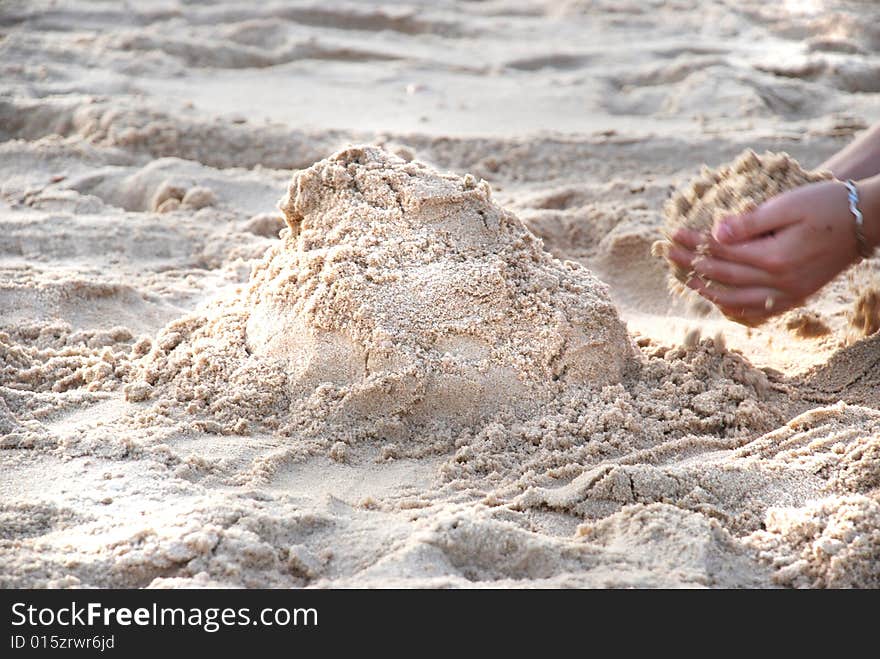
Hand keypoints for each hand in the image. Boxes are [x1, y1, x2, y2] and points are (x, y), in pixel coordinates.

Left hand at [666, 180, 859, 324]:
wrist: (867, 221)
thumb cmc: (827, 205)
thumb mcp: (787, 205)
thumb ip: (750, 222)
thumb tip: (715, 234)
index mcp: (774, 258)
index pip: (721, 253)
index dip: (693, 244)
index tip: (672, 235)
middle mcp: (779, 283)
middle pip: (723, 276)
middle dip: (691, 265)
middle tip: (667, 254)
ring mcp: (789, 294)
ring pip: (736, 300)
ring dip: (706, 290)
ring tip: (684, 278)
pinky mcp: (796, 297)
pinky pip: (756, 310)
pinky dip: (732, 306)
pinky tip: (717, 299)